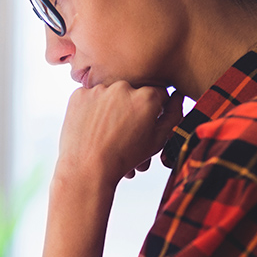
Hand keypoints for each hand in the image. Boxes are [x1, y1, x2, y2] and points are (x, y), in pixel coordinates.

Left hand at [57, 82, 183, 186]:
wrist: (88, 169)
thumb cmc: (124, 158)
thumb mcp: (157, 141)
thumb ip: (172, 115)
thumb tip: (177, 96)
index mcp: (147, 97)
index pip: (158, 94)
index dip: (153, 109)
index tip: (145, 122)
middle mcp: (124, 87)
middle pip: (133, 91)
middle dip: (131, 107)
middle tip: (124, 130)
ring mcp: (99, 89)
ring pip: (110, 93)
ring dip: (111, 106)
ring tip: (107, 131)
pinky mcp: (79, 94)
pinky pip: (90, 96)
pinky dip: (91, 108)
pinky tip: (92, 127)